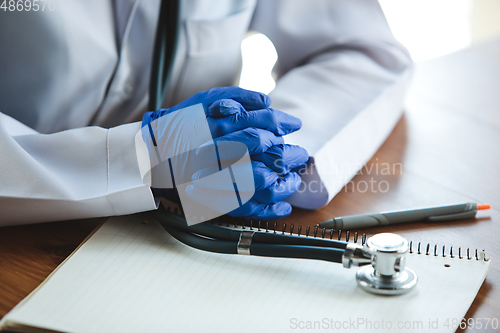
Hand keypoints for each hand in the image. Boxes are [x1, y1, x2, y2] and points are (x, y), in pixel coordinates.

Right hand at [141, 86, 307, 221]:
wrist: (152, 155)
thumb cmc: (181, 125)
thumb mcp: (205, 101)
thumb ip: (236, 98)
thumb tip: (267, 101)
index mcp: (219, 128)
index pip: (263, 124)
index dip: (282, 123)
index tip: (294, 124)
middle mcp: (220, 153)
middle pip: (269, 155)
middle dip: (289, 154)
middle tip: (299, 154)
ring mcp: (218, 179)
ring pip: (263, 184)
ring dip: (285, 182)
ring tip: (293, 179)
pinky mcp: (216, 200)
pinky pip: (248, 209)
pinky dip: (270, 210)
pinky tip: (282, 206)